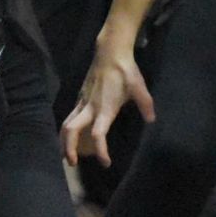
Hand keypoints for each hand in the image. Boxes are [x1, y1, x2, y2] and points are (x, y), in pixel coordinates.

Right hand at [61, 39, 154, 166]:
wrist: (109, 53)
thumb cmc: (125, 71)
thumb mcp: (139, 88)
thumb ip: (146, 105)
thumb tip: (151, 121)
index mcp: (104, 108)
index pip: (98, 134)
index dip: (100, 150)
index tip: (105, 162)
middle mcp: (90, 107)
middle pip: (71, 130)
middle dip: (69, 148)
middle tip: (72, 163)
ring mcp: (82, 101)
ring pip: (66, 123)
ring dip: (63, 140)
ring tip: (66, 155)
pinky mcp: (80, 97)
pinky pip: (70, 116)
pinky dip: (67, 129)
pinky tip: (71, 137)